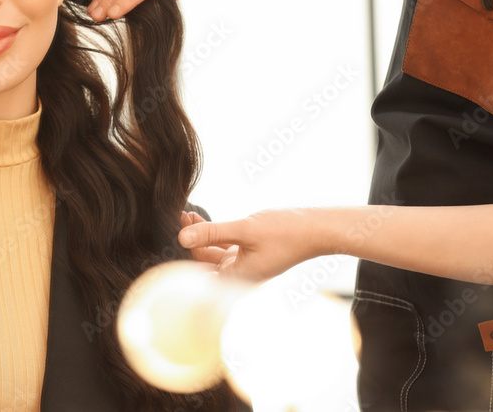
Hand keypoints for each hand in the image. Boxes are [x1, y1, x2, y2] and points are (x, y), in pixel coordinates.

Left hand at [178, 208, 324, 282]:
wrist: (318, 229)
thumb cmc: (286, 232)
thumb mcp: (244, 230)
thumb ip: (212, 233)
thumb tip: (181, 237)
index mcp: (237, 278)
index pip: (198, 270)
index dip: (184, 250)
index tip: (174, 228)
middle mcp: (239, 275)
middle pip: (203, 261)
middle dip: (189, 240)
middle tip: (179, 216)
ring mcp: (244, 264)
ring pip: (212, 251)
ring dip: (200, 234)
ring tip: (187, 214)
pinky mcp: (249, 253)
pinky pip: (224, 246)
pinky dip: (213, 234)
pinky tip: (202, 220)